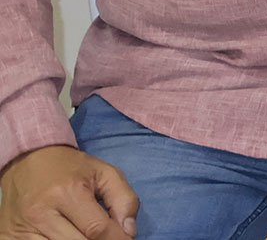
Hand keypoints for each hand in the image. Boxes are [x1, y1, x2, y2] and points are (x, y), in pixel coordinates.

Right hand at [0, 145, 137, 238]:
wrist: (27, 160)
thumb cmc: (70, 168)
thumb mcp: (104, 172)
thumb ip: (124, 200)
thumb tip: (128, 232)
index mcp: (67, 193)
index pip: (97, 230)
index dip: (118, 239)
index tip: (126, 239)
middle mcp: (41, 213)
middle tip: (106, 236)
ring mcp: (22, 229)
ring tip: (84, 233)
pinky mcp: (10, 237)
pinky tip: (67, 235)